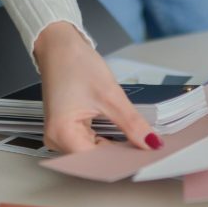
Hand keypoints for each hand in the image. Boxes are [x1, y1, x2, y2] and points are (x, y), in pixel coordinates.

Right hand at [34, 22, 162, 153]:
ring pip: (95, 152)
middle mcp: (57, 139)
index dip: (121, 161)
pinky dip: (109, 140)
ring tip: (136, 144)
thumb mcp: (111, 95)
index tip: (143, 159)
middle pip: (94, 159)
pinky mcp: (68, 130)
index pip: (95, 161)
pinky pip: (92, 142)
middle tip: (145, 151)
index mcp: (61, 133)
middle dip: (120, 155)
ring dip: (116, 148)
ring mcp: (62, 135)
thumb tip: (150, 142)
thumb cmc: (73, 63)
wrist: (58, 45)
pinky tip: (123, 138)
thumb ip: (132, 124)